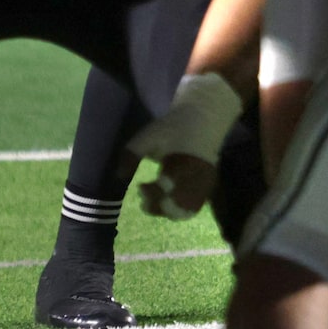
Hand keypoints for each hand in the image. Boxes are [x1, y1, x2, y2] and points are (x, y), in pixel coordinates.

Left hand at [125, 72, 243, 218]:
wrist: (203, 117)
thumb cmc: (174, 126)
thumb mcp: (149, 135)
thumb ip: (132, 154)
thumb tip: (119, 176)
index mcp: (184, 162)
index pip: (166, 188)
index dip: (150, 192)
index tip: (140, 186)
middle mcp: (197, 176)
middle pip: (178, 205)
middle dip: (158, 206)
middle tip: (145, 196)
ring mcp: (204, 183)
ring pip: (187, 210)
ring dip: (168, 211)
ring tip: (155, 201)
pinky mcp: (207, 185)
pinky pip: (194, 207)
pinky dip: (179, 209)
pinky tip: (167, 200)